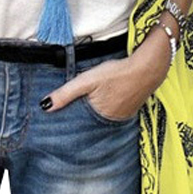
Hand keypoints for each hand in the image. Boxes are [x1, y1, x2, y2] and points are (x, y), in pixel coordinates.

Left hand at [40, 35, 171, 118]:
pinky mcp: (129, 111)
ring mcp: (122, 118)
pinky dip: (106, 111)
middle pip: (89, 123)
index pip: (77, 125)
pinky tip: (103, 102)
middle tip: (70, 113)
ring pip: (101, 119)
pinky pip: (112, 115)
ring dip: (93, 115)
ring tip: (85, 108)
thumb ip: (66, 93)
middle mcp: (110, 122)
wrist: (147, 68)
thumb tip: (45, 106)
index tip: (56, 123)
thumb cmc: (116, 73)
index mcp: (98, 117)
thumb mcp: (87, 80)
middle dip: (79, 120)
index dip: (68, 122)